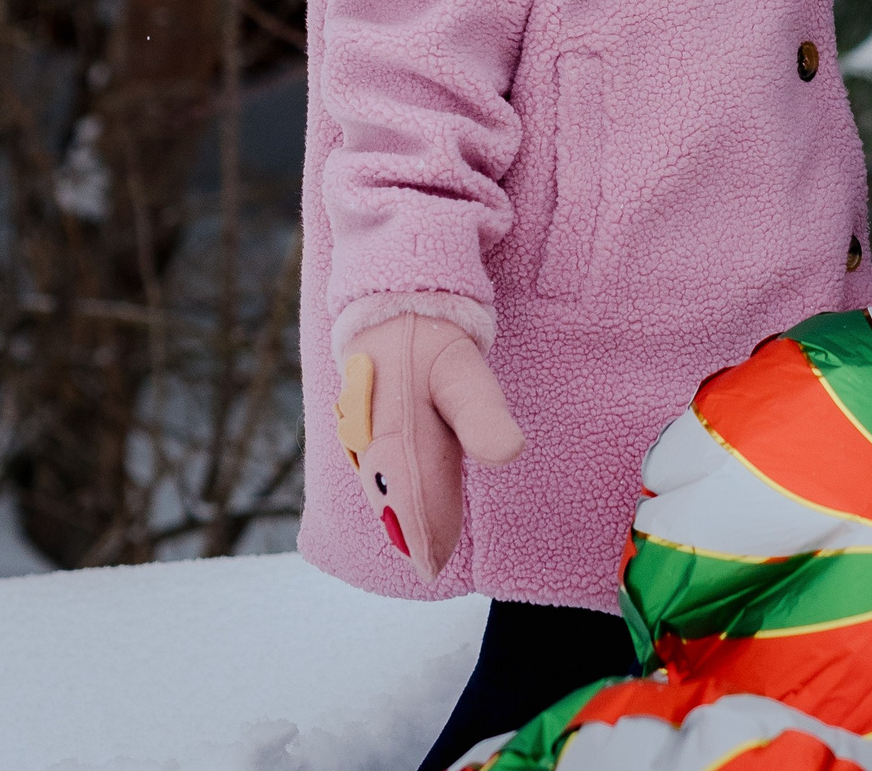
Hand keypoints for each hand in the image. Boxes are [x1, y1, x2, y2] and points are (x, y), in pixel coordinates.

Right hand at [331, 313, 524, 580]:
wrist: (391, 303)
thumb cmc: (431, 338)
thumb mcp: (463, 369)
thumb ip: (481, 413)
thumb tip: (508, 454)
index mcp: (395, 439)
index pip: (411, 503)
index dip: (425, 537)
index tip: (434, 568)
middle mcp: (372, 444)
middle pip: (393, 501)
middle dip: (412, 533)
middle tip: (430, 566)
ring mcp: (363, 434)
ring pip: (381, 486)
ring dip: (398, 515)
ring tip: (418, 548)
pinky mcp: (363, 424)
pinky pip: (375, 468)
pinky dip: (388, 491)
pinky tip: (397, 504)